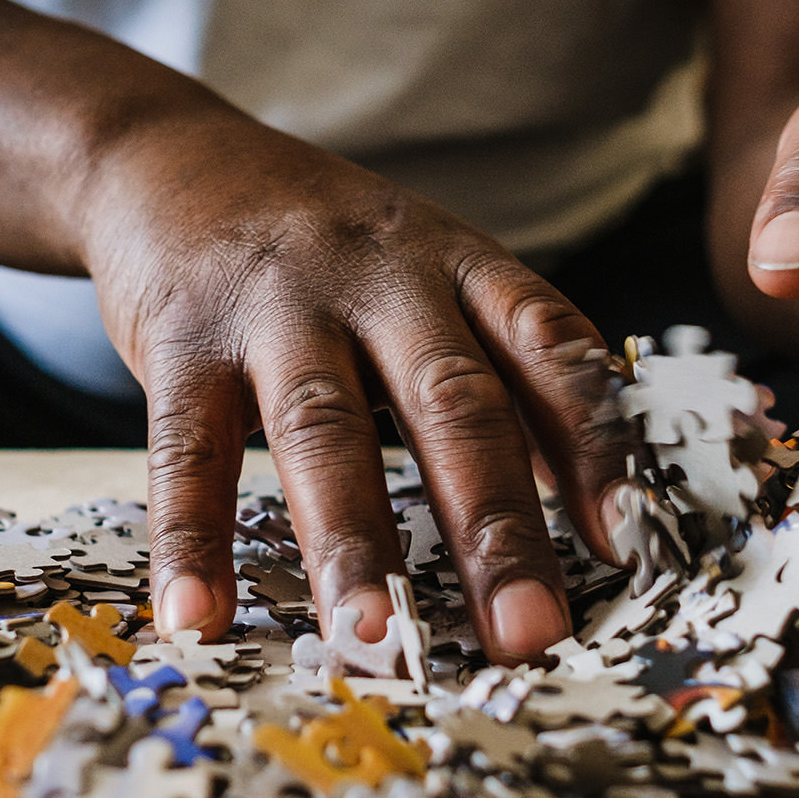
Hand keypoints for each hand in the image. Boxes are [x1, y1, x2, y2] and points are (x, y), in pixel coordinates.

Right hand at [79, 106, 633, 663]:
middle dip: (495, 524)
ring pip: (324, 430)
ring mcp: (276, 305)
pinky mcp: (182, 338)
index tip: (628, 541)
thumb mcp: (432, 273)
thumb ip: (506, 368)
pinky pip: (188, 449)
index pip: (548, 347)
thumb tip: (598, 495)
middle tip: (530, 631)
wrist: (170, 155)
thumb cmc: (328, 246)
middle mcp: (379, 277)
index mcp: (458, 263)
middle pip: (450, 402)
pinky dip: (192, 540)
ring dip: (353, 544)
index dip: (594, 442)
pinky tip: (197, 618)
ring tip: (378, 642)